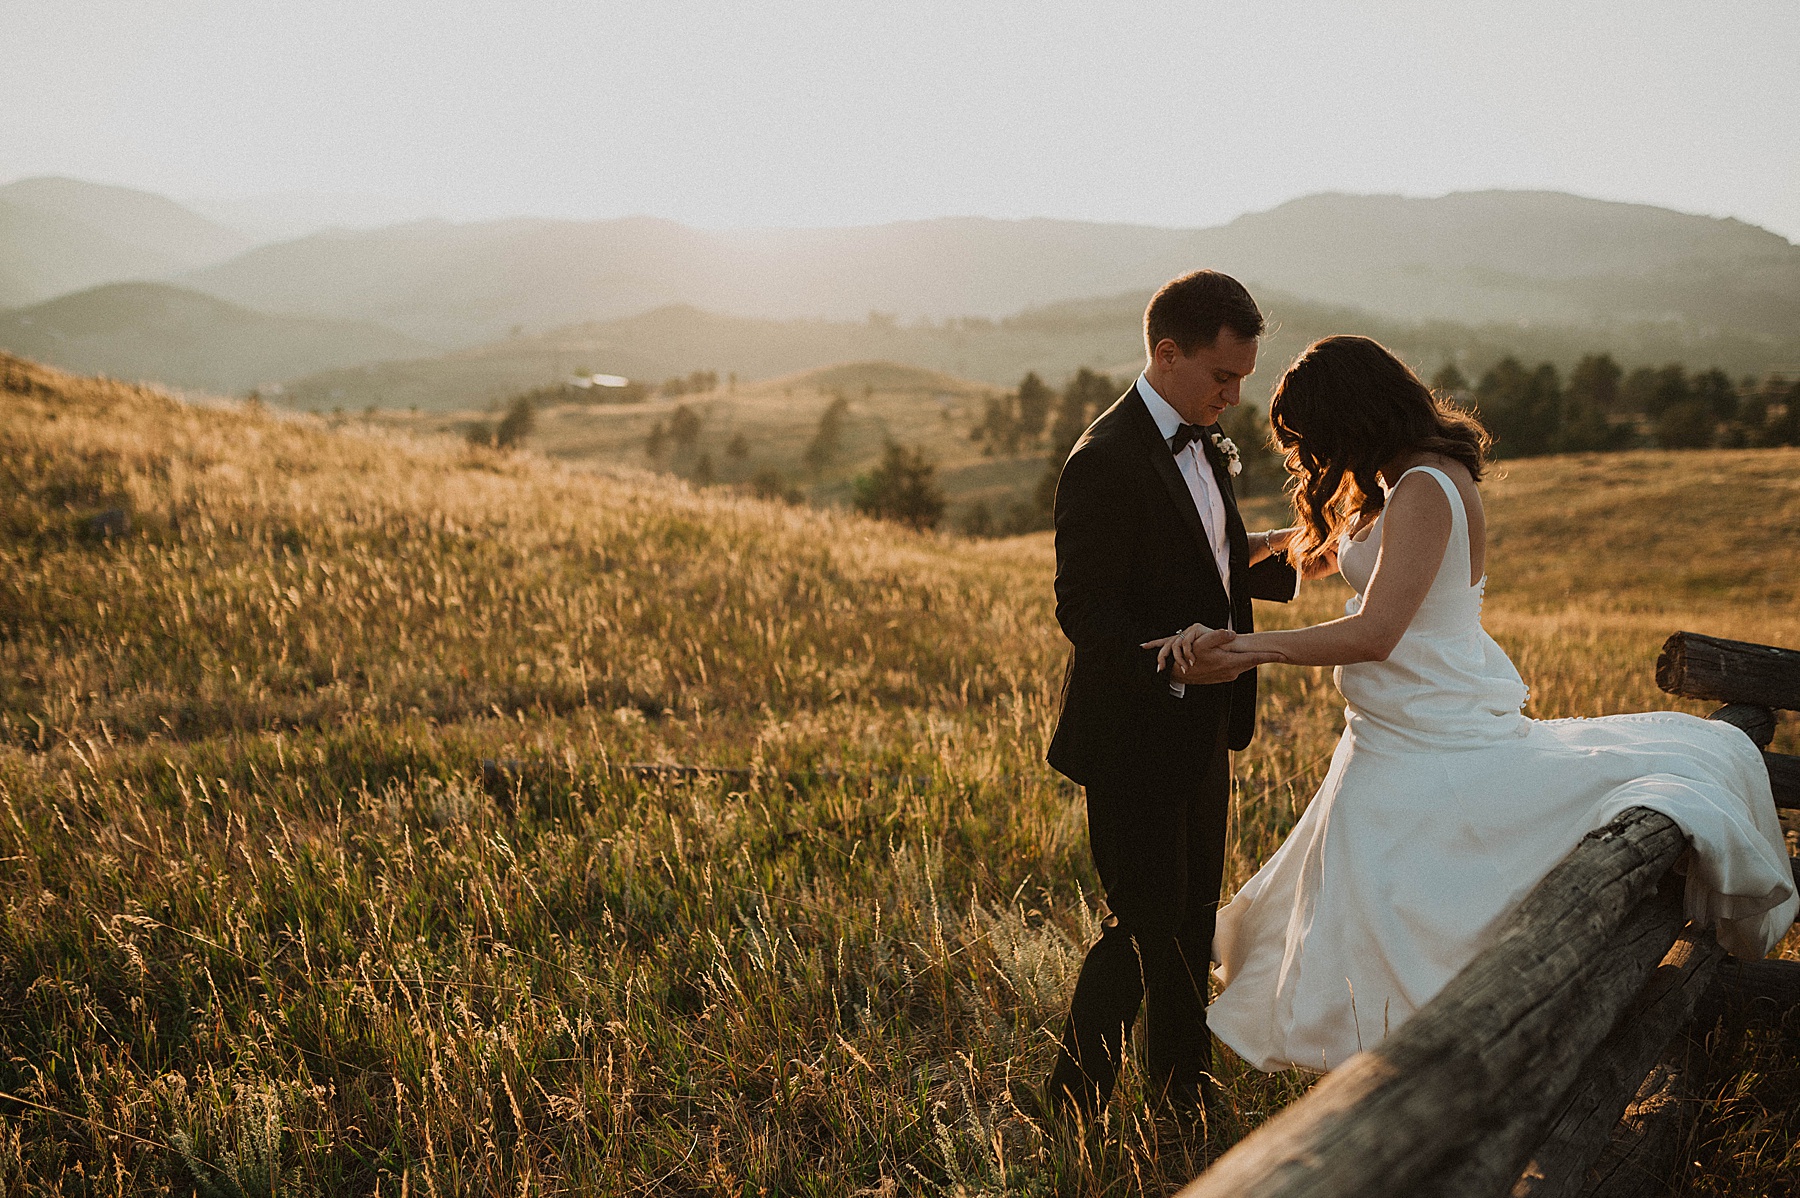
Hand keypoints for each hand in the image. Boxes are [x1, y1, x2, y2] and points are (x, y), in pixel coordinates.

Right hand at [1143, 624, 1281, 685]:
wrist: (1180, 674)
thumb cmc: (1190, 657)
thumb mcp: (1202, 643)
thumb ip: (1218, 636)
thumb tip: (1233, 633)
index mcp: (1230, 662)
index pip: (1255, 658)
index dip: (1270, 656)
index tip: (1283, 655)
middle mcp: (1232, 671)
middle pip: (1253, 662)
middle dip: (1266, 657)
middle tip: (1280, 653)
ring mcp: (1228, 675)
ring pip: (1245, 664)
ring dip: (1253, 659)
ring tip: (1263, 654)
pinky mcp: (1224, 677)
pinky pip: (1238, 668)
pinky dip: (1243, 662)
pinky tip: (1240, 657)